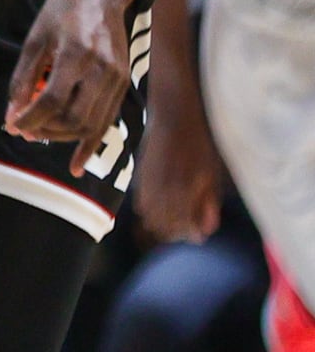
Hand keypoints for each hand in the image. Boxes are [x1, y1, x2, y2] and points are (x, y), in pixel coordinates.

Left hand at [7, 0, 132, 170]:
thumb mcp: (35, 39)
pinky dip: (89, 142)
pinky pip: (106, 120)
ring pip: (91, 124)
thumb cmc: (62, 10)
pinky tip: (76, 163)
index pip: (52, 101)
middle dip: (45, 130)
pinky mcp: (124, 82)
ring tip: (40, 133)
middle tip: (23, 129)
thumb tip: (13, 113)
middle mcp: (103, 70)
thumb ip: (24, 78)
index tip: (12, 125)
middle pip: (74, 118)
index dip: (30, 118)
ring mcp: (118, 78)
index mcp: (77, 55)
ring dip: (62, 137)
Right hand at [133, 102, 223, 245]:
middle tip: (191, 228)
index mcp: (184, 190)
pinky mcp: (139, 178)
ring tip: (178, 220)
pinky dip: (151, 212)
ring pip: (150, 219)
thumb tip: (208, 229)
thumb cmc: (200, 143)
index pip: (184, 227)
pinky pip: (141, 205)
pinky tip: (163, 207)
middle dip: (178, 232)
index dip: (193, 234)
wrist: (174, 116)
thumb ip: (209, 203)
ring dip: (163, 224)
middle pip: (165, 227)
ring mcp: (147, 185)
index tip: (201, 235)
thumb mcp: (212, 173)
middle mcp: (162, 190)